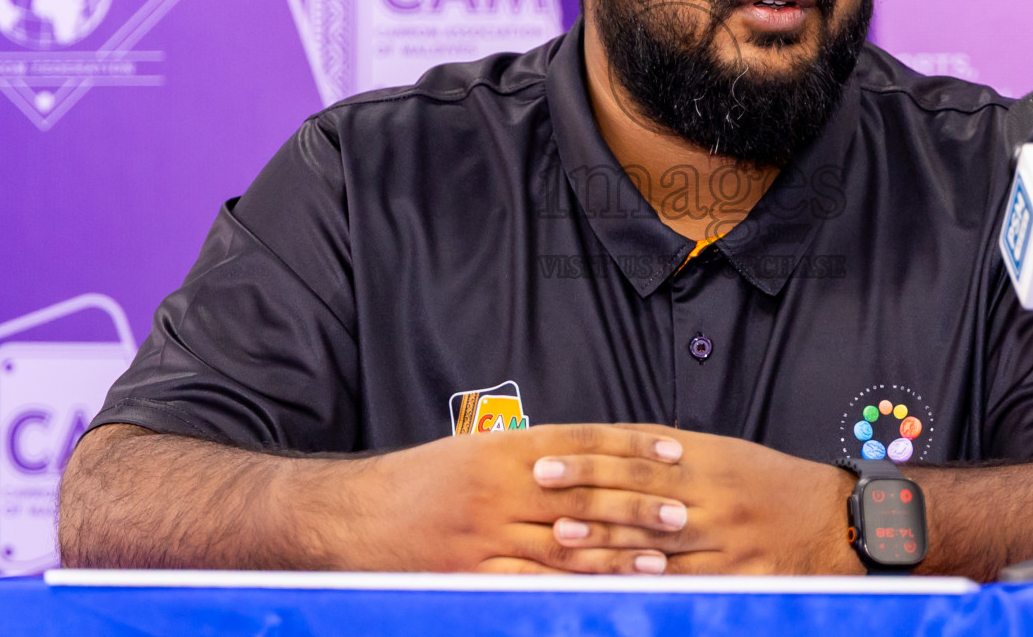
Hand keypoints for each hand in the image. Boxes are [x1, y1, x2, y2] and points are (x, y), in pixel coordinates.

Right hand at [344, 424, 688, 573]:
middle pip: (584, 494)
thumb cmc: (417, 483)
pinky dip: (574, 588)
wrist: (349, 516)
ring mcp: (485, 535)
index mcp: (503, 449)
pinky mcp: (471, 574)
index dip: (632, 446)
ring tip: (662, 556)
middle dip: (637, 502)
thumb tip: (588, 459)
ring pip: (566, 543)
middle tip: (682, 510)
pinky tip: (604, 590)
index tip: (674, 450)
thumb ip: (528, 455)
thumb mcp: (473, 451)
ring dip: (619, 551)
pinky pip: (532, 583)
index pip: (584, 441)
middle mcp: (498, 488)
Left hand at [533, 426, 861, 573]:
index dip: (589, 456)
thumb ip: (671, 451)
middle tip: (540, 487)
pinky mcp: (738, 572)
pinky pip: (686, 577)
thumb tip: (612, 445)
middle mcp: (712, 493)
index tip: (547, 457)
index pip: (635, 452)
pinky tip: (617, 577)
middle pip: (638, 489)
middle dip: (585, 489)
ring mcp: (725, 536)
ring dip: (604, 535)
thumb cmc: (770, 483)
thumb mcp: (725, 453)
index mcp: (706, 457)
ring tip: (561, 533)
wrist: (833, 519)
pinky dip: (649, 578)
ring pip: (654, 535)